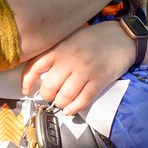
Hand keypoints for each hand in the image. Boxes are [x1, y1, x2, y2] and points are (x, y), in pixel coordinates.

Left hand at [20, 21, 134, 114]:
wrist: (121, 37)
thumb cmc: (92, 39)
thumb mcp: (69, 39)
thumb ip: (55, 53)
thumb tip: (38, 74)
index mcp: (59, 48)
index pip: (35, 66)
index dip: (27, 82)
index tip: (27, 91)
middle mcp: (70, 59)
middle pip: (49, 86)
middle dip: (47, 96)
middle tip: (50, 97)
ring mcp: (85, 70)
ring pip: (65, 96)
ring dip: (61, 104)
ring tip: (61, 103)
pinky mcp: (100, 79)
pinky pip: (83, 99)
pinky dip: (74, 108)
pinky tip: (70, 110)